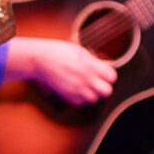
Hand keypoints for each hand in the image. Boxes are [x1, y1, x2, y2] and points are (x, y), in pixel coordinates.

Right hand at [2, 35, 117, 104]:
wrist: (40, 59)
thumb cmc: (58, 51)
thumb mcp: (81, 51)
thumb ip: (94, 62)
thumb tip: (103, 68)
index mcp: (90, 66)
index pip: (112, 77)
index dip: (109, 75)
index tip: (105, 73)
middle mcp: (85, 79)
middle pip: (106, 91)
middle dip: (104, 86)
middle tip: (98, 81)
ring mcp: (76, 89)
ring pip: (94, 99)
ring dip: (92, 93)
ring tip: (86, 85)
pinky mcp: (67, 95)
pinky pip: (80, 102)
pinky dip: (81, 97)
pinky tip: (77, 89)